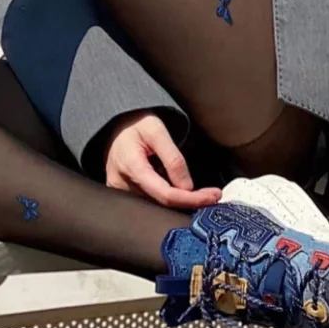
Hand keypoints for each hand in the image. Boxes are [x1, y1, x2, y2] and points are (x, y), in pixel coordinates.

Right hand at [104, 111, 221, 208]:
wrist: (116, 123)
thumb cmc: (136, 123)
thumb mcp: (157, 131)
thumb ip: (173, 159)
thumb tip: (187, 187)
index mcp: (131, 167)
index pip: (165, 195)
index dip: (191, 199)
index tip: (213, 196)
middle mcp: (121, 183)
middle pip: (161, 203)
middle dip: (188, 201)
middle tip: (211, 195)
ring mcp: (119, 190)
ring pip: (154, 204)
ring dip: (178, 200)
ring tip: (198, 192)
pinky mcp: (121, 192)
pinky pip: (147, 200)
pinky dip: (165, 197)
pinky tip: (178, 189)